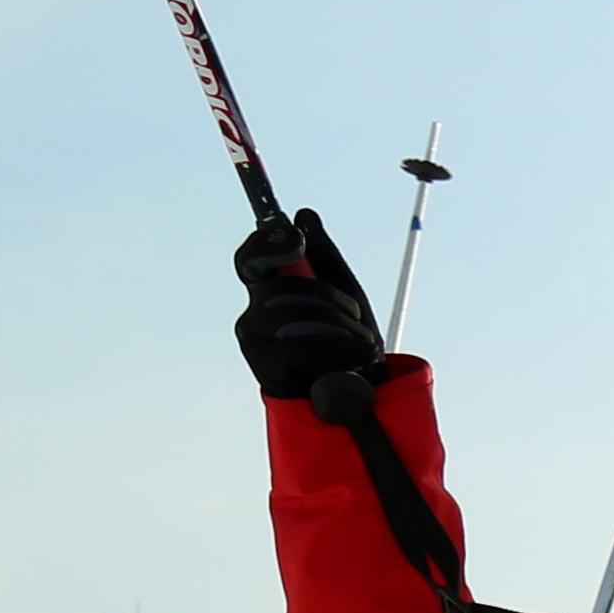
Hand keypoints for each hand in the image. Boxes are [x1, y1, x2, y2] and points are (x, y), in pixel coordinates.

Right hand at [231, 211, 384, 402]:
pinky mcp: (266, 371)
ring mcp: (255, 345)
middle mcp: (253, 317)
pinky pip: (300, 345)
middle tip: (356, 315)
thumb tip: (304, 215)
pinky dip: (338, 347)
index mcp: (268, 295)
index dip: (265, 243)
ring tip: (363, 345)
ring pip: (292, 312)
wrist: (363, 398)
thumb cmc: (350, 343)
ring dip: (340, 325)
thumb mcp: (345, 294)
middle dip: (328, 296)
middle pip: (279, 284)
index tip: (294, 237)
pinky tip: (356, 358)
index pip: (250, 260)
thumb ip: (324, 256)